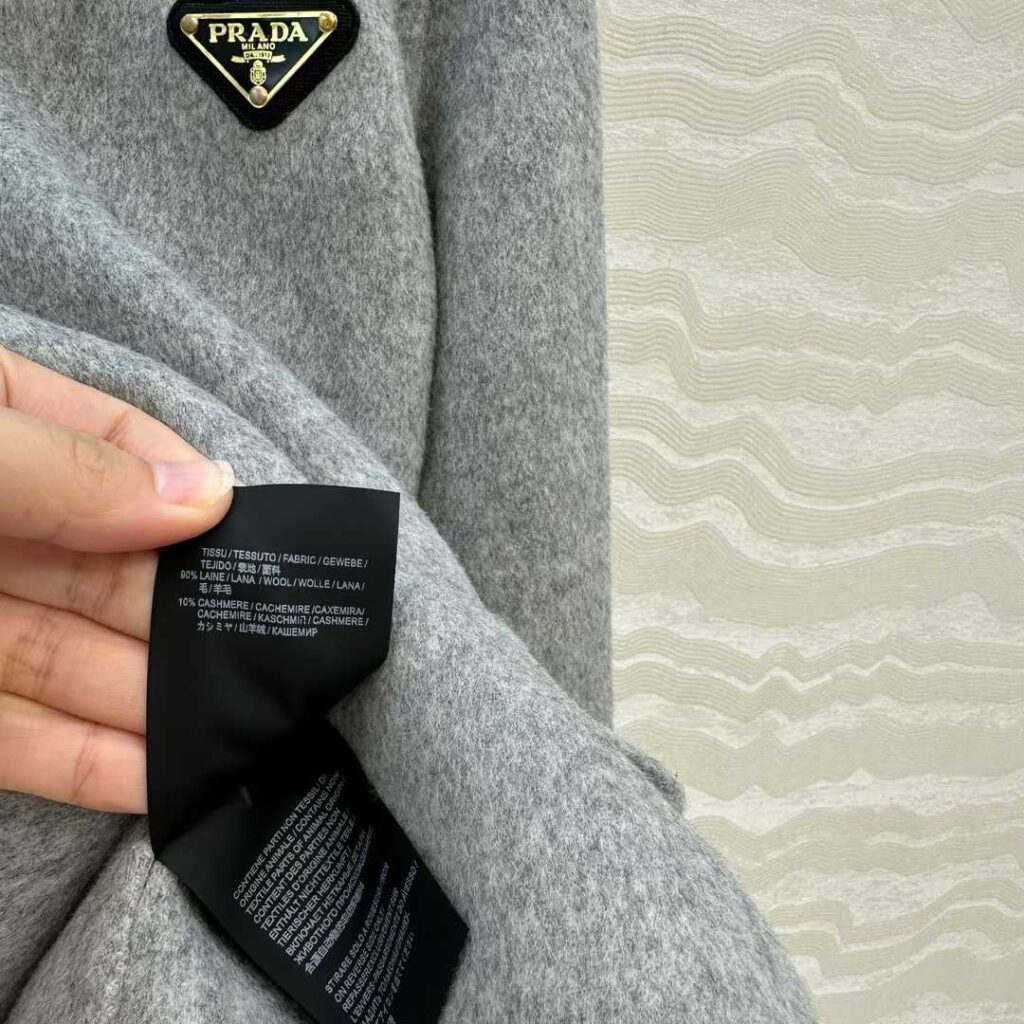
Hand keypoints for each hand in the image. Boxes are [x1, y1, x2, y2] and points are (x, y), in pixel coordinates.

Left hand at [0, 347, 233, 812]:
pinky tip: (159, 781)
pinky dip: (84, 762)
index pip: (116, 447)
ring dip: (154, 702)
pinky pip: (12, 735)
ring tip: (243, 733)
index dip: (193, 490)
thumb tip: (211, 493)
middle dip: (191, 613)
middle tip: (278, 655)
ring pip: (72, 660)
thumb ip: (67, 468)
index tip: (266, 537)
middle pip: (112, 568)